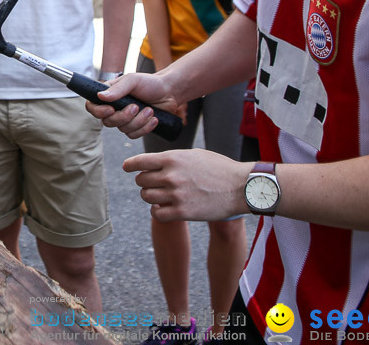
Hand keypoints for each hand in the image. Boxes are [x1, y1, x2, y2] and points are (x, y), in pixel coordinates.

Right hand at [85, 72, 182, 138]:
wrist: (169, 92)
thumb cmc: (150, 83)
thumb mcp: (133, 80)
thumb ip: (117, 88)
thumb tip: (100, 96)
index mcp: (109, 95)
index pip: (92, 107)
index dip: (98, 111)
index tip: (111, 109)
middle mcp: (114, 108)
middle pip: (107, 122)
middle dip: (123, 117)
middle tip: (136, 107)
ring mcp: (125, 119)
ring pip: (122, 130)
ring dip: (138, 121)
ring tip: (149, 110)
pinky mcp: (136, 128)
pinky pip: (133, 135)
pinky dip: (145, 128)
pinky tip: (153, 118)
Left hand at [123, 149, 250, 220]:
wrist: (241, 187)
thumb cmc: (219, 168)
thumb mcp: (194, 155)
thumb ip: (172, 159)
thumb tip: (153, 164)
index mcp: (172, 158)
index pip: (139, 162)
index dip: (130, 165)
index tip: (127, 167)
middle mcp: (171, 176)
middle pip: (141, 180)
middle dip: (145, 181)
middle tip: (156, 183)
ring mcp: (175, 195)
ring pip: (146, 196)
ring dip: (151, 196)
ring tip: (162, 195)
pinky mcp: (182, 212)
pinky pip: (156, 213)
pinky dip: (158, 211)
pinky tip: (165, 207)